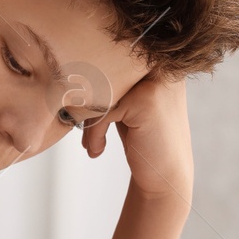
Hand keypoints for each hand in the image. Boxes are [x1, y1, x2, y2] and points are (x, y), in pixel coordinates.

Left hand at [79, 71, 192, 203]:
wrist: (165, 176)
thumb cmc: (143, 140)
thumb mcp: (128, 104)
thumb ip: (112, 82)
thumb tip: (72, 67)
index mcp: (158, 62)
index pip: (110, 62)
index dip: (92, 86)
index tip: (81, 112)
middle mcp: (162, 66)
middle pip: (104, 74)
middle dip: (87, 102)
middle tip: (78, 125)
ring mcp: (155, 82)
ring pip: (102, 91)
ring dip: (88, 119)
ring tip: (90, 144)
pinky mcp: (145, 100)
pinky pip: (103, 110)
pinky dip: (94, 132)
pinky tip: (98, 150)